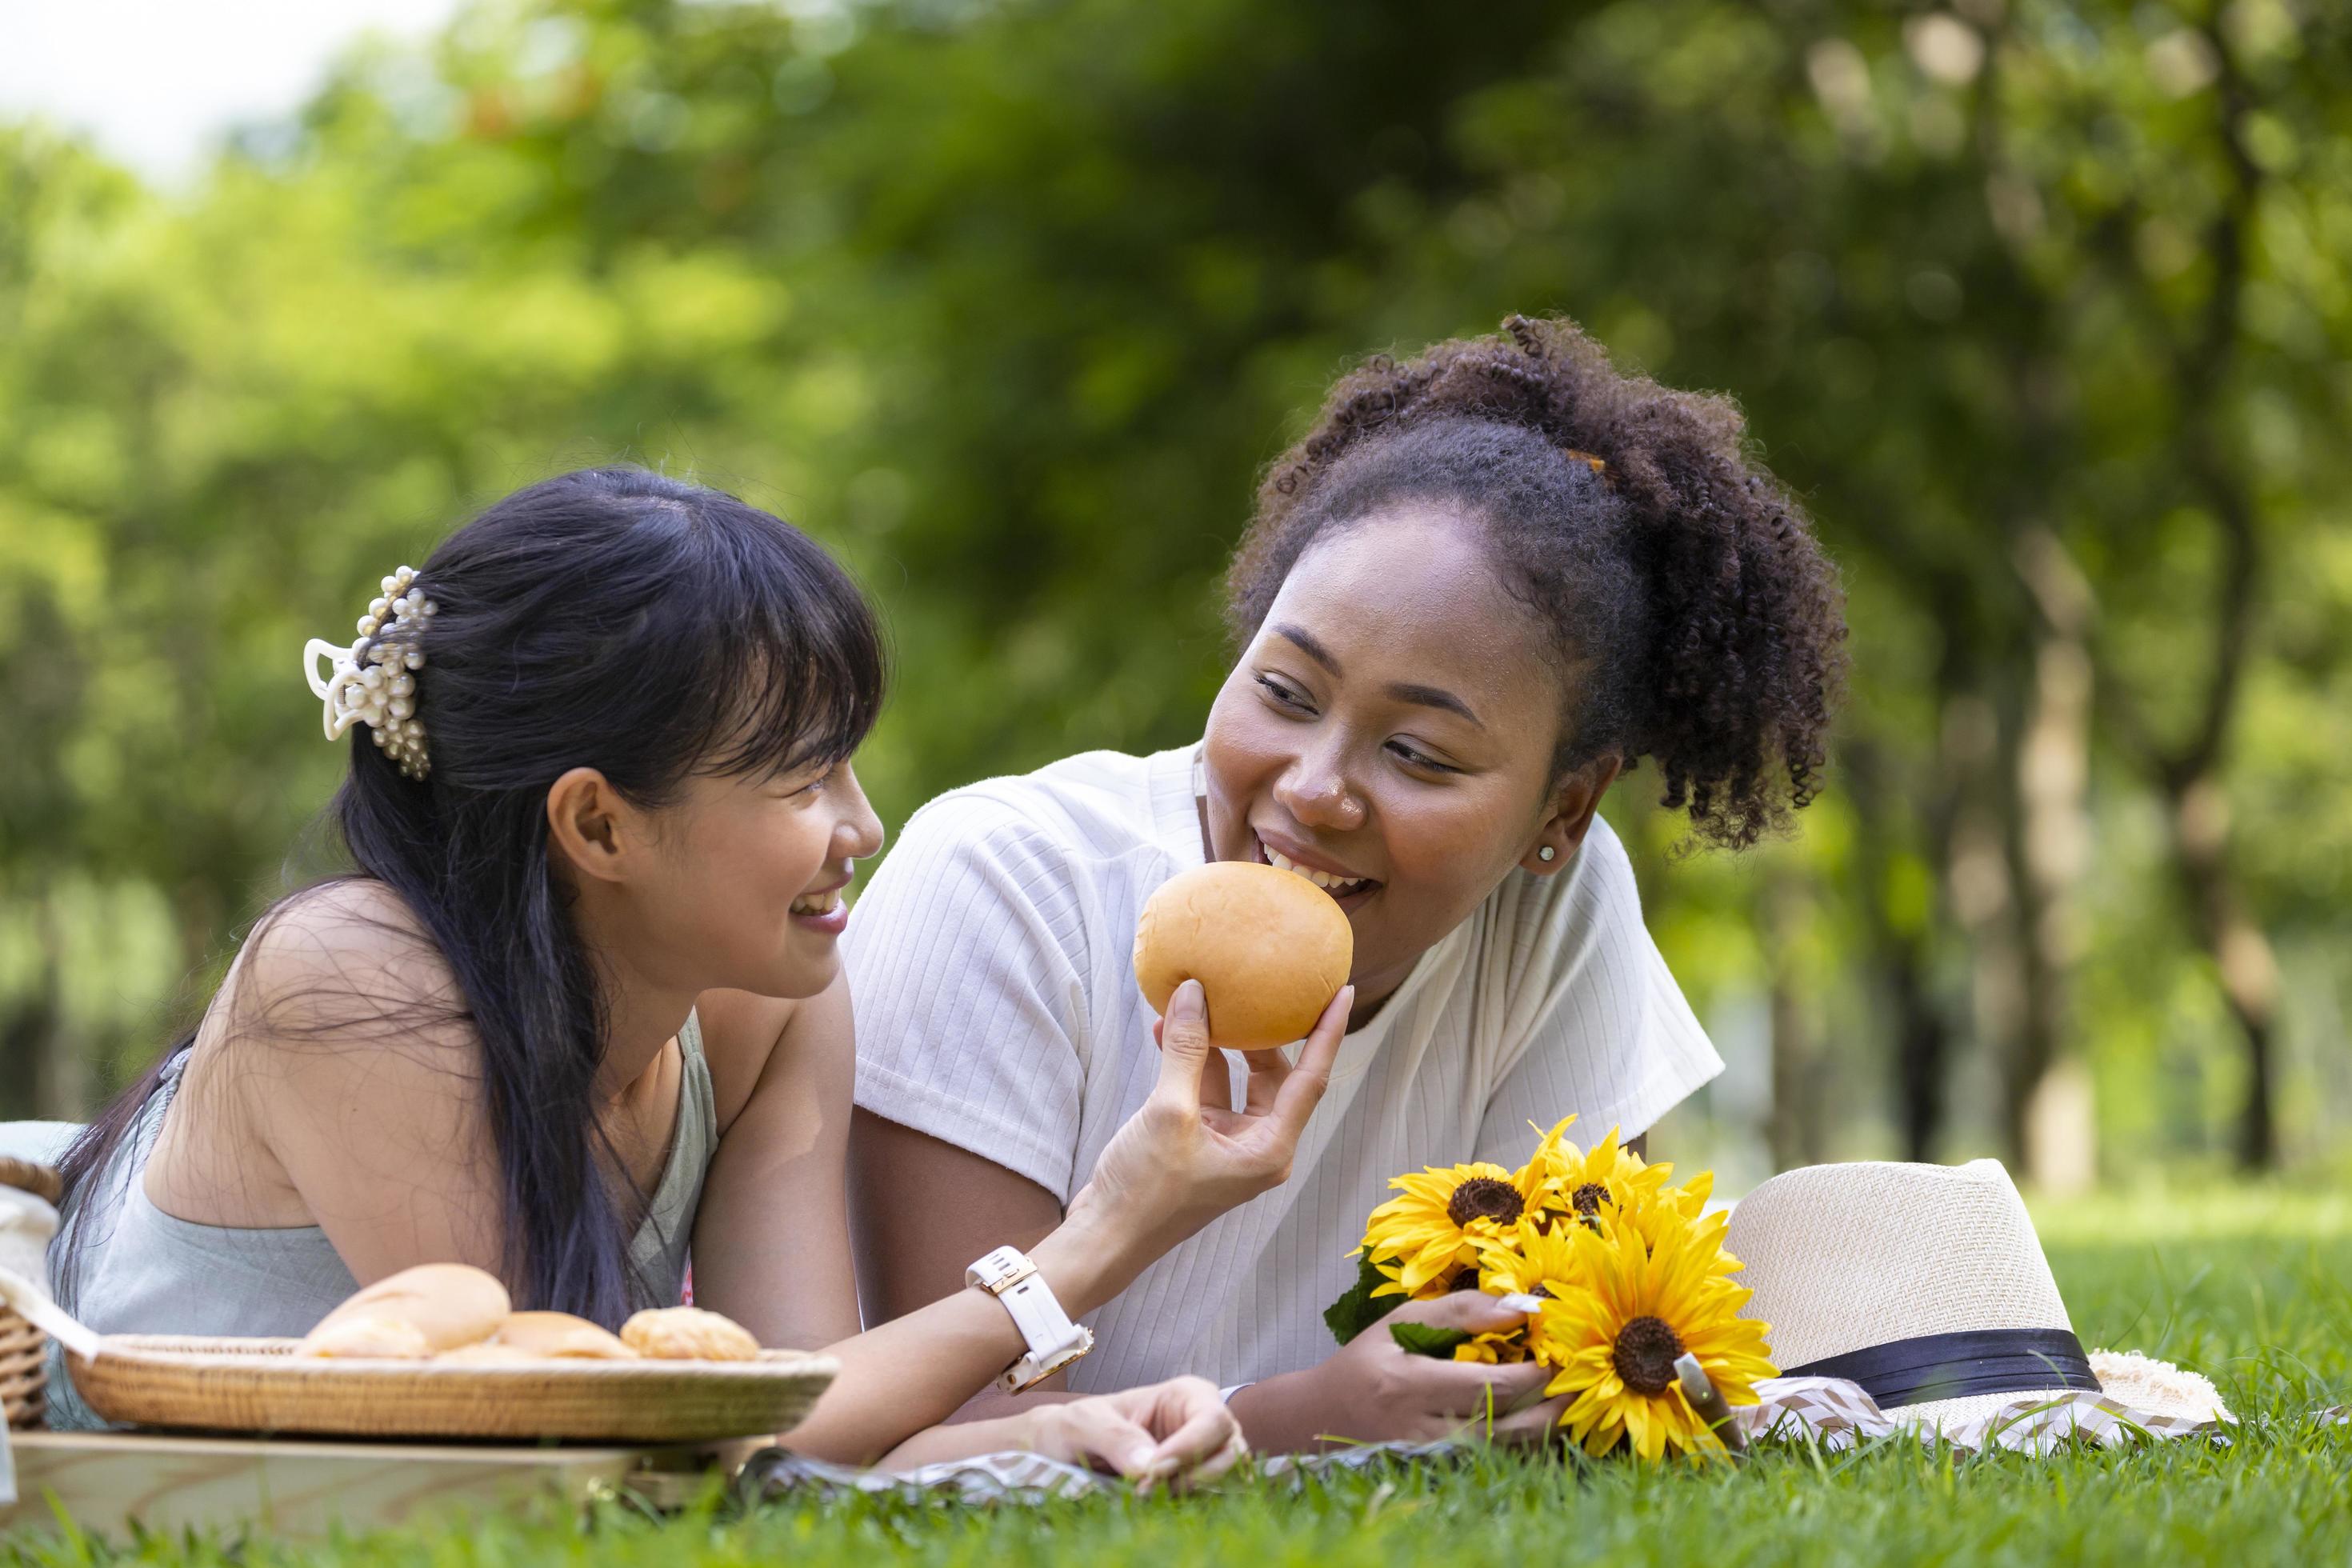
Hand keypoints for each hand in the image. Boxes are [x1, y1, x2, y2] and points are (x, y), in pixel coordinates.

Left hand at [1023, 1376, 1247, 1491]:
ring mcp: (1206, 1456)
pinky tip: (1155, 1503)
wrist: (1066, 1451)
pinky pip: (1213, 1499)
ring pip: (1227, 1478)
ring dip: (1190, 1493)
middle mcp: (1204, 1423)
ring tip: (1145, 1495)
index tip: (1152, 1472)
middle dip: (1194, 1476)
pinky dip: (1188, 1505)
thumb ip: (1114, 1437)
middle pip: (1230, 1452)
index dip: (1190, 1448)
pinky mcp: (1197, 1484)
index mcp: (1185, 1395)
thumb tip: (1149, 1466)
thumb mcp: (1082, 1423)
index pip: (1211, 1419)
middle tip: (1144, 1490)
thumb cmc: (1076, 1426)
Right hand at [1065, 978, 1349, 1266]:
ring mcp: (1228, 1143)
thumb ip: (1188, 1051)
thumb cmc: (1146, 1190)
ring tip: (1195, 1001)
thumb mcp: (1170, 1112)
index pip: (1311, 1079)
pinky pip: (1205, 1089)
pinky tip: (1168, 1031)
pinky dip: (1190, 1062)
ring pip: (1235, 1079)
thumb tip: (1196, 993)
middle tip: (1254, 986)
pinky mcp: (1199, 1139)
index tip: (1341, 990)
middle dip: (1259, 1031)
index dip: (1328, 1032)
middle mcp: (1258, 1145)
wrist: (1106, 1236)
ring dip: (1214, 1043)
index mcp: (1270, 1149)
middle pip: (1274, 1074)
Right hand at [1233, 1292, 1570, 1451]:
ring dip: (1544, 1425)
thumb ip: (1462, 1311)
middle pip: (1505, 1424)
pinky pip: (1495, 1459)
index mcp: (1408, 1385)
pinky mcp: (1441, 1470)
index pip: (1487, 1386)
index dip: (1532, 1373)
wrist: (1327, 1415)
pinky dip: (1524, 1441)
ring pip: (1506, 1449)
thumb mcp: (1402, 1319)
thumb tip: (1522, 1307)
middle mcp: (1422, 1430)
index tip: (1556, 1350)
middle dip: (1549, 1401)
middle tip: (1577, 1377)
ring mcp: (1433, 1457)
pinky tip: (1538, 1418)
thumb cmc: (1368, 1358)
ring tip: (1567, 1397)